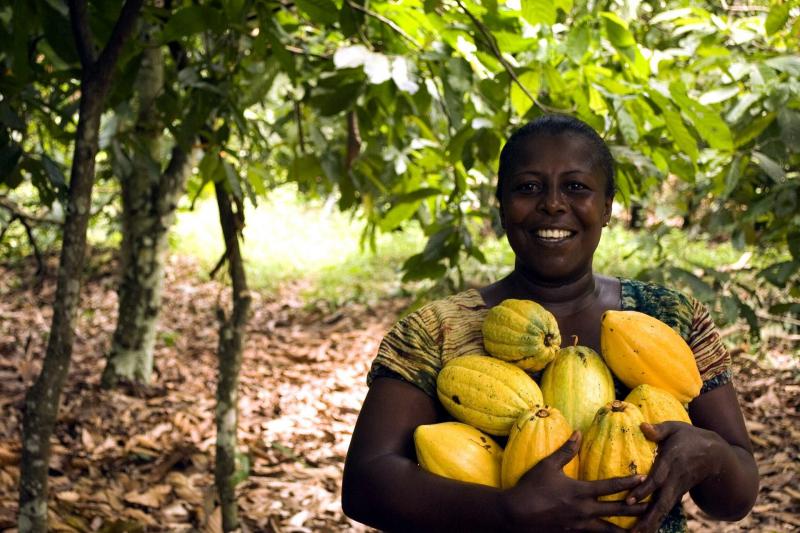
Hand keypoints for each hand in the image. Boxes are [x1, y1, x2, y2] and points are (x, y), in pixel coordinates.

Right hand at [502, 431, 647, 532]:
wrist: (515, 514)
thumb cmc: (530, 487)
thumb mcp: (547, 466)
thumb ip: (566, 450)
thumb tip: (578, 433)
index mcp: (580, 492)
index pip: (610, 486)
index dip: (628, 482)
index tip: (645, 478)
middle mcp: (584, 511)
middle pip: (616, 511)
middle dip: (636, 509)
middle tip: (653, 506)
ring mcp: (578, 526)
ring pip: (608, 531)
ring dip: (625, 530)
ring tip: (640, 531)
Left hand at [625, 422, 725, 532]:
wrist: (717, 456)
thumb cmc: (690, 437)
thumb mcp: (676, 428)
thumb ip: (659, 429)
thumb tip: (642, 426)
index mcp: (672, 462)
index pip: (657, 478)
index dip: (644, 489)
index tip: (630, 500)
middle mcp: (675, 479)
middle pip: (661, 502)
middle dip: (647, 517)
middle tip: (634, 532)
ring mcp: (678, 489)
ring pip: (664, 509)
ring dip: (651, 523)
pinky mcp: (677, 494)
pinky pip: (665, 509)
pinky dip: (656, 521)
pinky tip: (644, 531)